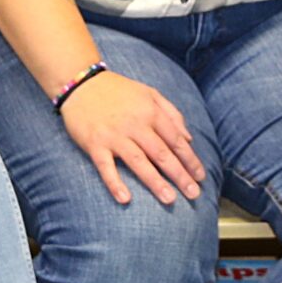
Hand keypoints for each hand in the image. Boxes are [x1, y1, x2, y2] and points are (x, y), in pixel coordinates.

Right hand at [59, 70, 206, 207]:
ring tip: (170, 199)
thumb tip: (189, 138)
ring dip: (155, 182)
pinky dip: (114, 182)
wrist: (81, 83)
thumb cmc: (118, 90)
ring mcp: (114, 135)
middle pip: (162, 154)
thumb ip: (172, 113)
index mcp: (150, 112)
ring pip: (139, 161)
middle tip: (194, 194)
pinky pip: (106, 166)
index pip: (176, 140)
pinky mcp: (94, 144)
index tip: (200, 177)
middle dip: (180, 175)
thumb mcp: (150, 93)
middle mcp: (135, 124)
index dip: (190, 160)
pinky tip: (125, 198)